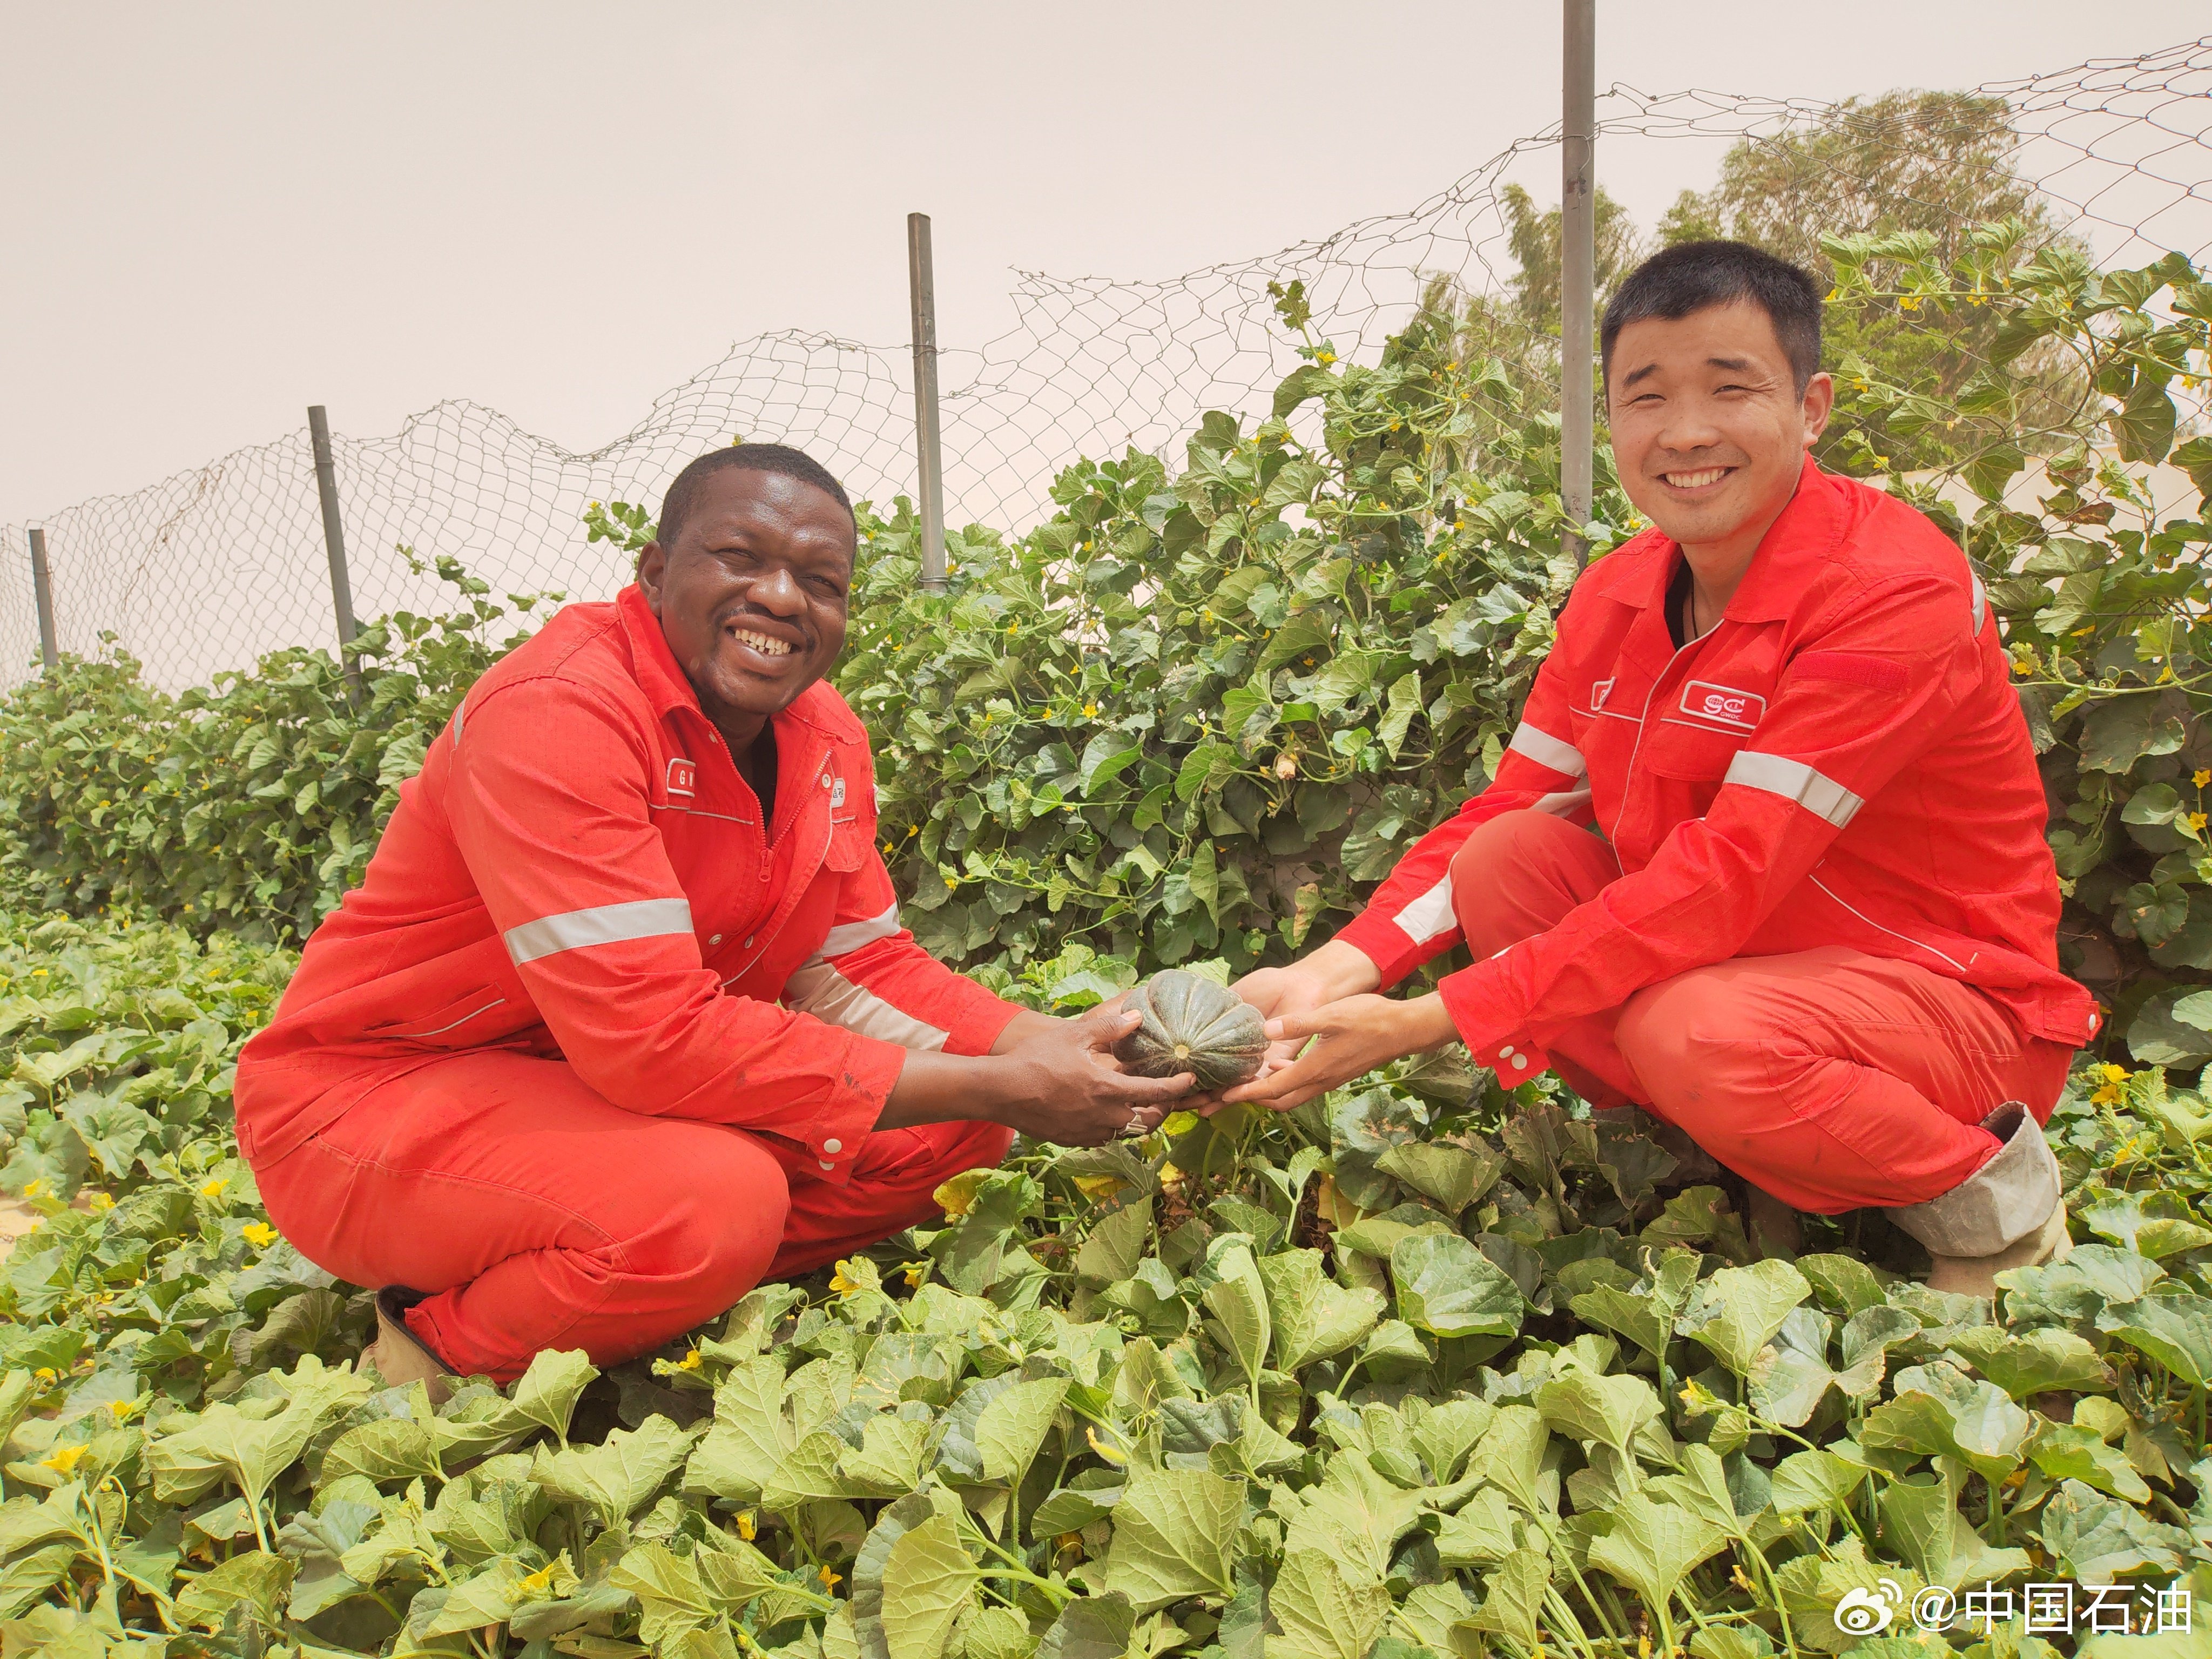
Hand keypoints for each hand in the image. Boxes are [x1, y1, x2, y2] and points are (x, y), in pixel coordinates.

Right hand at [983, 1003, 1194, 1146]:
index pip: (1157, 1094)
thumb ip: (1109, 1028)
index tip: (1191, 1080)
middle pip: (1148, 1120)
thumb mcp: (1073, 1035)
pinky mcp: (1074, 1140)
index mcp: (1108, 1089)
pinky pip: (1103, 1137)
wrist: (1001, 1091)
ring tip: (1138, 1101)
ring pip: (1126, 1130)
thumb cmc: (1036, 1060)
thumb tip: (1136, 1017)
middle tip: (1166, 1095)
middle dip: (1163, 1109)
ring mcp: (1089, 1132)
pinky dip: (1113, 1125)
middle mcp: (1104, 1116)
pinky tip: (1106, 1111)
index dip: (1179, 1088)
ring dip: (1136, 1118)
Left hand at [1215, 942, 1382, 1108]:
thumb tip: (1266, 1030)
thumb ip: (1298, 1023)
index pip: (1273, 1089)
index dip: (1246, 1093)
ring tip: (1247, 1081)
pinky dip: (1286, 1082)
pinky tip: (1278, 1065)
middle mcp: (1321, 1080)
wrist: (1403, 1029)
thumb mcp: (1331, 1015)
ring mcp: (1330, 1079)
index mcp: (1315, 1069)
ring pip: (1293, 1096)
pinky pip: (1304, 1086)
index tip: (1223, 1095)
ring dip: (1269, 1092)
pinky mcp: (1336, 1074)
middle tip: (1230, 1093)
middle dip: (1253, 1100)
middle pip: (1280, 1101)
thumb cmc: (1370, 1019)